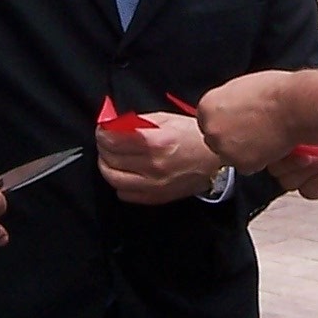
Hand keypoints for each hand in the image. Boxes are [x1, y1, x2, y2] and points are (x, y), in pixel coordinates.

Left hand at [95, 110, 224, 205]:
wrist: (215, 159)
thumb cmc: (193, 136)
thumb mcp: (166, 119)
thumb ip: (138, 122)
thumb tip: (114, 125)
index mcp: (155, 142)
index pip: (114, 140)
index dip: (102, 133)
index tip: (102, 129)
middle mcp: (153, 165)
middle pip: (110, 159)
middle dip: (102, 148)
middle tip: (104, 142)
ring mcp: (154, 184)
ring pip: (114, 180)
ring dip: (106, 167)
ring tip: (109, 158)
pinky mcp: (157, 197)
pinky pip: (126, 195)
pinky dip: (120, 184)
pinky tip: (124, 174)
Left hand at [193, 70, 300, 170]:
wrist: (295, 106)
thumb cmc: (275, 92)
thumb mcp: (240, 88)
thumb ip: (226, 103)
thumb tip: (226, 111)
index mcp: (207, 106)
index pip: (207, 122)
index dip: (225, 124)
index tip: (238, 124)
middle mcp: (211, 128)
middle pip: (215, 141)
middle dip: (232, 139)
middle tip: (253, 131)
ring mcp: (224, 147)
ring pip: (230, 156)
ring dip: (244, 151)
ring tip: (263, 136)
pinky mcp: (240, 163)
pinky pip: (247, 167)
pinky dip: (258, 160)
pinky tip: (269, 145)